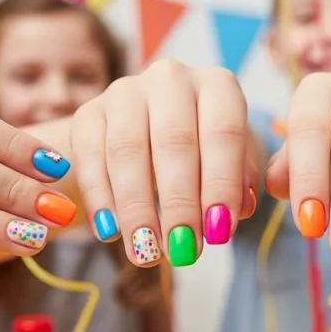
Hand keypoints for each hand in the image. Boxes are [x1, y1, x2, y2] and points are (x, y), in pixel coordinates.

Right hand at [70, 60, 256, 266]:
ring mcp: (125, 91)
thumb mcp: (234, 162)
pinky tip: (111, 232)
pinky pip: (90, 156)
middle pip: (174, 141)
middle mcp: (171, 79)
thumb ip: (242, 183)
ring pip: (128, 150)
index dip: (221, 185)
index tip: (219, 233)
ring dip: (137, 208)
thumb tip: (237, 211)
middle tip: (182, 251)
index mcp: (218, 86)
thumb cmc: (205, 151)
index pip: (224, 133)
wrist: (148, 130)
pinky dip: (100, 198)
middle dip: (179, 203)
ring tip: (146, 252)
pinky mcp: (88, 112)